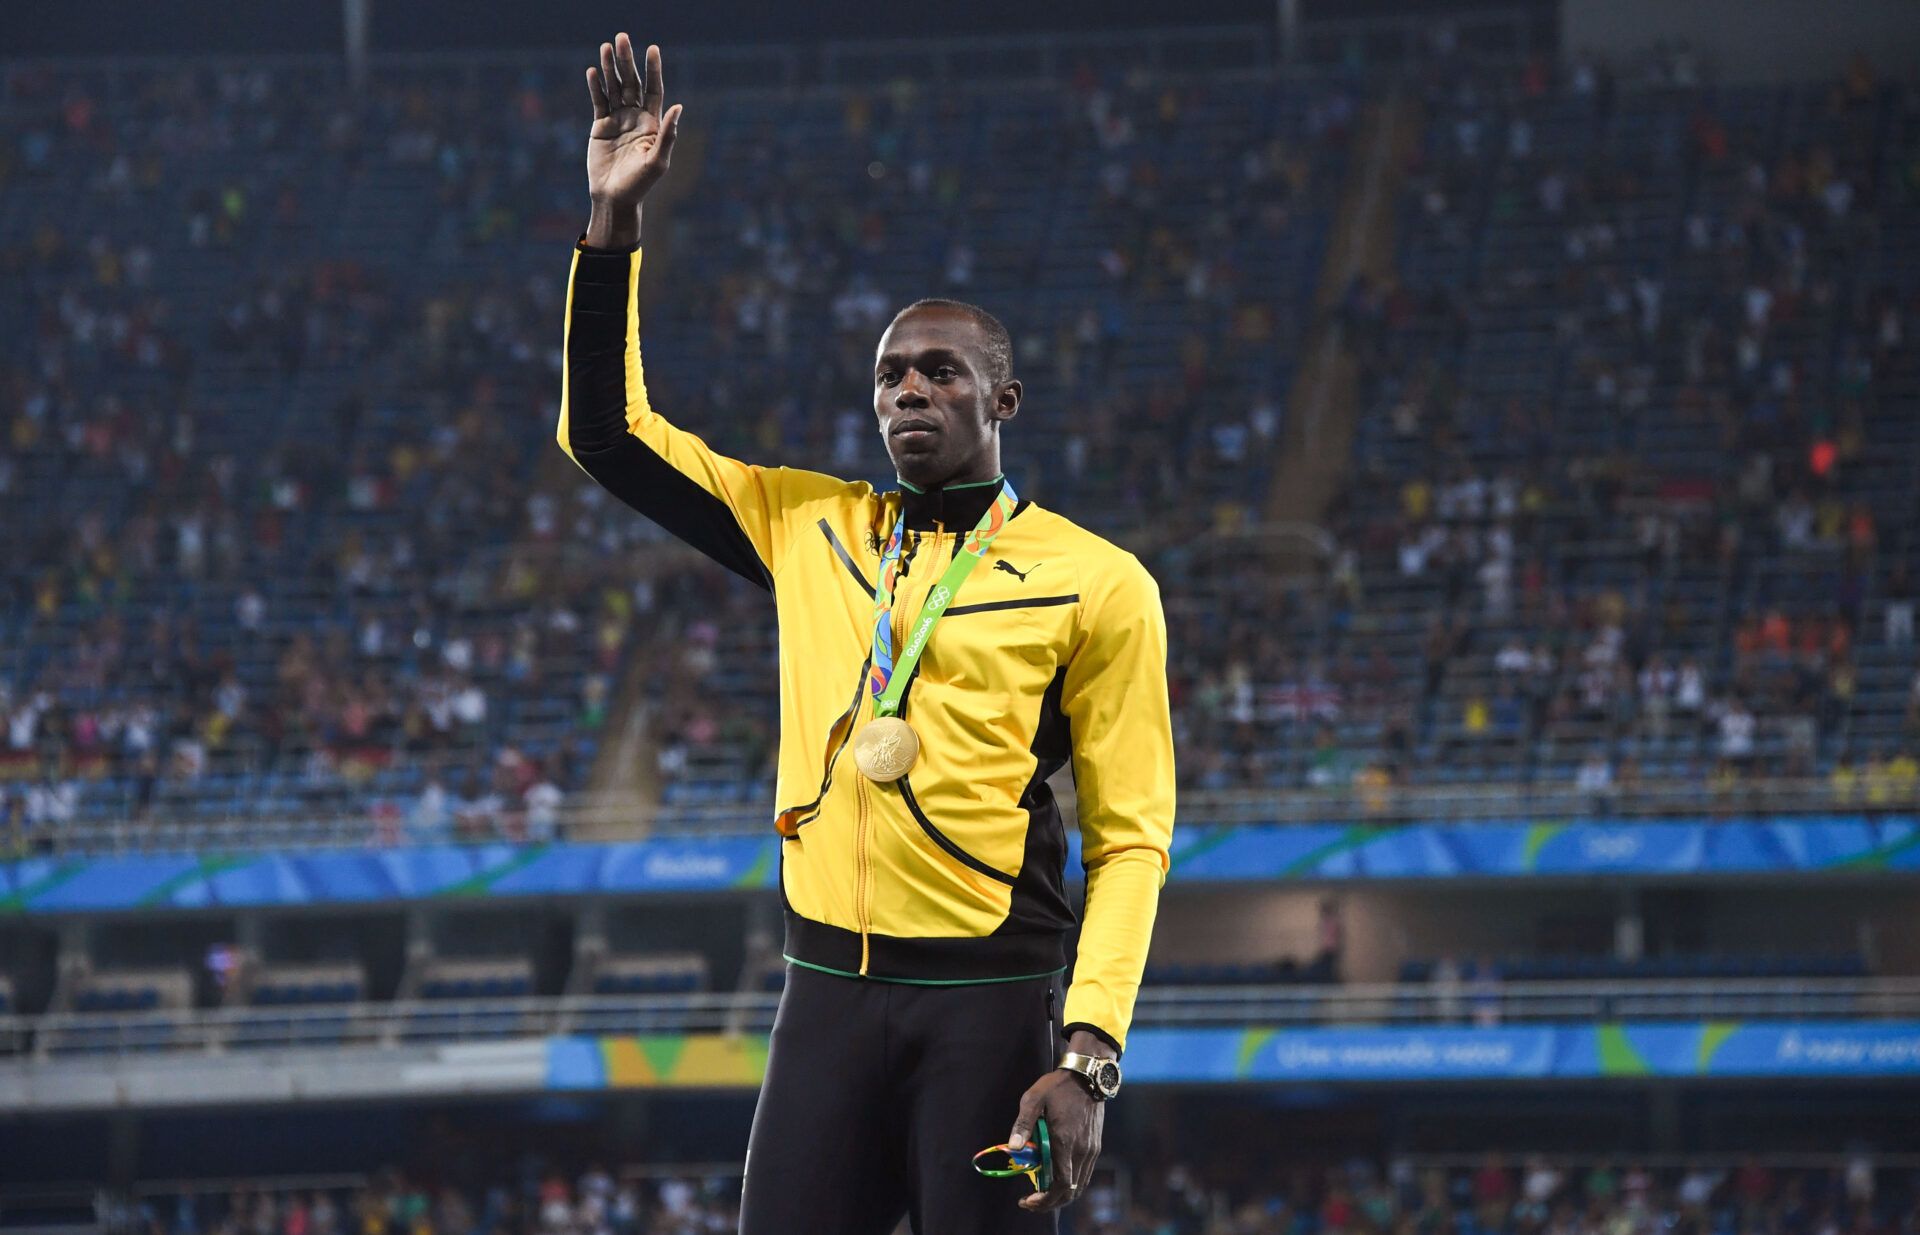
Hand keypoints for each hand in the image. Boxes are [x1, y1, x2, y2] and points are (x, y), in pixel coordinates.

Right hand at [582, 33, 681, 246]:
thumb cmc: (640, 184)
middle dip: (627, 61)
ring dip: (610, 67)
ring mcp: (617, 120)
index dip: (653, 70)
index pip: (654, 90)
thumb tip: (679, 106)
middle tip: (622, 38)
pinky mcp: (600, 126)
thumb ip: (668, 134)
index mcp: (652, 123)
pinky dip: (596, 87)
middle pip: (632, 83)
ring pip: (614, 88)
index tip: (652, 49)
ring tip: (606, 47)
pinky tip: (593, 72)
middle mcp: (635, 117)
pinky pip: (599, 101)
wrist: (615, 198)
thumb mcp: (657, 161)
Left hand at [1006, 1039, 1107, 1212]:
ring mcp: (1091, 1150)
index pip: (1060, 1184)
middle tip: (1031, 1202)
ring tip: (1042, 1193)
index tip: (1027, 1200)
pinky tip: (1056, 1177)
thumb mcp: (1033, 1099)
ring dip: (1061, 1194)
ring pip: (1079, 1185)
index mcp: (1065, 1142)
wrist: (1088, 1075)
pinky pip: (1085, 1174)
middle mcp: (1082, 1151)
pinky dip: (1071, 1183)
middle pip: (1070, 1191)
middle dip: (1050, 1202)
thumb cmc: (1057, 1086)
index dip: (1044, 1199)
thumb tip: (1013, 1148)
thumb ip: (1023, 1124)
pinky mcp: (1095, 1146)